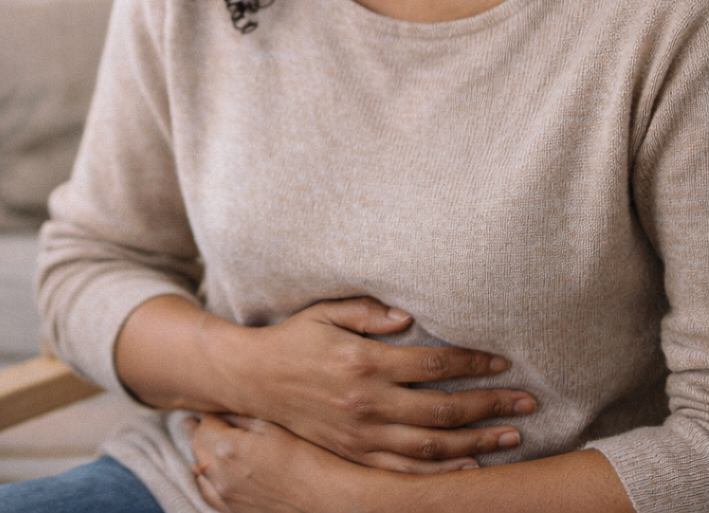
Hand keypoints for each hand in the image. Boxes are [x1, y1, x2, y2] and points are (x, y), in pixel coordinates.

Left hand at [185, 413, 373, 512]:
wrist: (325, 498)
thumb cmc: (305, 457)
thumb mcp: (273, 427)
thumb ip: (241, 416)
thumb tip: (220, 409)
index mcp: (228, 447)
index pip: (205, 422)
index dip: (212, 411)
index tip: (218, 405)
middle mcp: (220, 474)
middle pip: (198, 444)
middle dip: (204, 430)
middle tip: (212, 418)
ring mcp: (226, 496)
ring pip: (200, 468)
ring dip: (204, 452)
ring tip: (210, 439)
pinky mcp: (234, 511)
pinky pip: (207, 492)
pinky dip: (206, 477)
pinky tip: (210, 469)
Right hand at [223, 297, 534, 472]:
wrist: (255, 379)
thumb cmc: (295, 338)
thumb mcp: (326, 311)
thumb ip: (367, 312)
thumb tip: (410, 318)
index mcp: (364, 360)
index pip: (433, 364)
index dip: (472, 362)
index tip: (501, 361)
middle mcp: (368, 402)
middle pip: (443, 408)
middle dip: (490, 404)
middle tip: (526, 402)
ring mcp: (362, 434)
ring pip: (432, 445)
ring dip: (477, 441)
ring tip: (513, 436)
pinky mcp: (355, 454)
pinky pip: (406, 469)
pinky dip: (442, 470)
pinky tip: (470, 464)